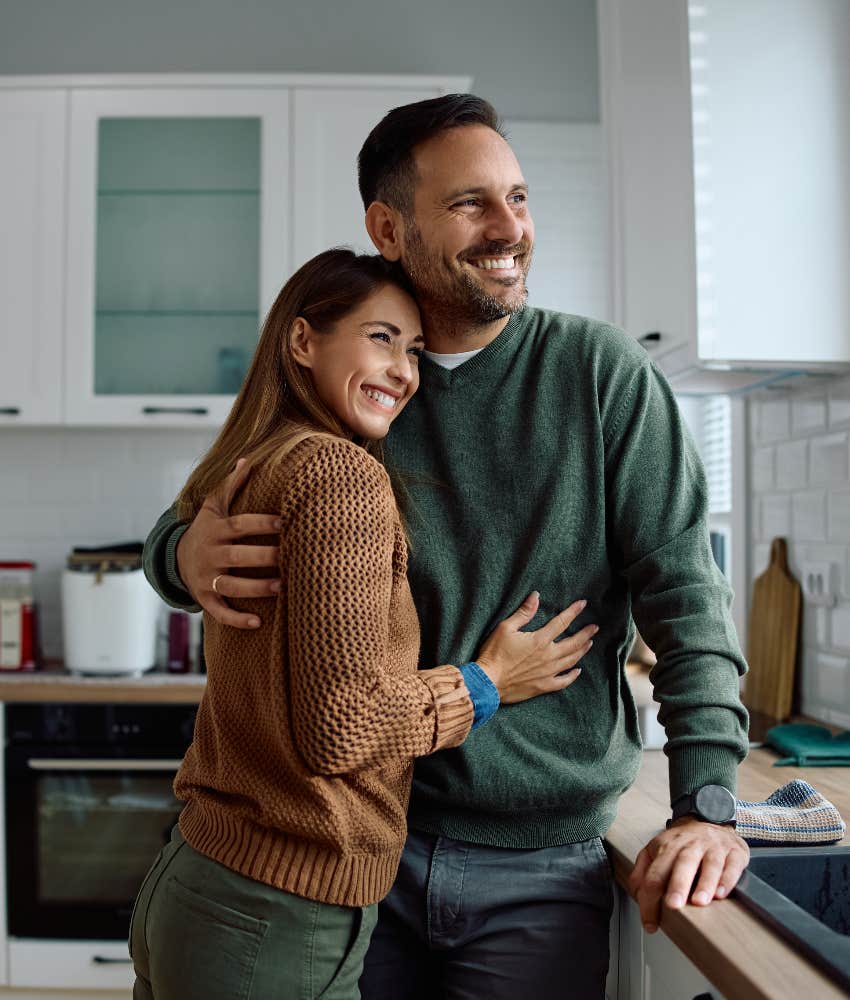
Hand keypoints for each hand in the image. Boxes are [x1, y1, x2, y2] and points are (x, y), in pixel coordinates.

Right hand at [176, 459, 282, 628]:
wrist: (175, 558)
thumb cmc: (206, 529)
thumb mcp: (213, 506)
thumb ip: (230, 485)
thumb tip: (248, 459)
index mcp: (217, 530)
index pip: (240, 524)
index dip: (261, 522)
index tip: (285, 520)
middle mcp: (211, 554)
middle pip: (237, 555)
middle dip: (262, 557)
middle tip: (289, 556)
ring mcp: (206, 577)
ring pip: (231, 585)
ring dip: (255, 588)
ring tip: (281, 587)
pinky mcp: (205, 598)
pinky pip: (219, 612)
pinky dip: (236, 619)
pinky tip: (258, 622)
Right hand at [475, 593, 595, 703]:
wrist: (488, 682)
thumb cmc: (494, 653)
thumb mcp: (505, 628)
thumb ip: (523, 613)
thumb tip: (536, 596)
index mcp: (540, 640)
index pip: (562, 622)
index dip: (573, 612)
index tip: (583, 604)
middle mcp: (548, 656)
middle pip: (573, 643)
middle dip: (585, 633)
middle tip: (594, 627)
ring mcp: (548, 672)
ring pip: (571, 660)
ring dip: (582, 651)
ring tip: (589, 643)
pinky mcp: (543, 686)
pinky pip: (563, 681)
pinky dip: (572, 676)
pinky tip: (577, 671)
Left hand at [627, 817, 748, 932]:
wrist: (711, 820)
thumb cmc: (682, 843)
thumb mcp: (657, 849)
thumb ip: (643, 870)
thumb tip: (636, 893)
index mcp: (668, 846)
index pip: (655, 873)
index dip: (650, 899)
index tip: (651, 923)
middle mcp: (691, 845)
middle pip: (683, 863)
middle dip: (678, 885)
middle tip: (673, 905)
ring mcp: (714, 847)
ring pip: (710, 864)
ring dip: (705, 883)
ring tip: (700, 901)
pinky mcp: (735, 852)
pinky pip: (732, 865)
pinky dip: (728, 879)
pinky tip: (722, 893)